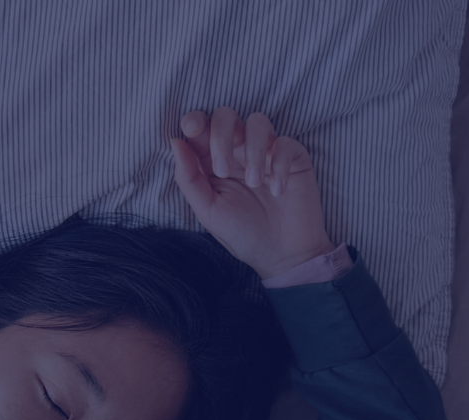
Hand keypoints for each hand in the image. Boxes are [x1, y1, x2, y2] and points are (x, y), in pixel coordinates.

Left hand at [168, 107, 332, 278]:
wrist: (283, 255)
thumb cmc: (242, 233)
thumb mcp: (208, 211)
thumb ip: (188, 178)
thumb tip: (175, 142)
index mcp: (211, 160)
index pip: (200, 126)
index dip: (194, 121)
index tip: (192, 130)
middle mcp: (238, 150)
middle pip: (226, 115)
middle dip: (221, 136)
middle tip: (224, 170)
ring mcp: (266, 152)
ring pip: (257, 122)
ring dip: (253, 150)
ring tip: (254, 184)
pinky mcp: (294, 158)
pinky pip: (286, 143)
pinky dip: (280, 163)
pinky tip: (278, 190)